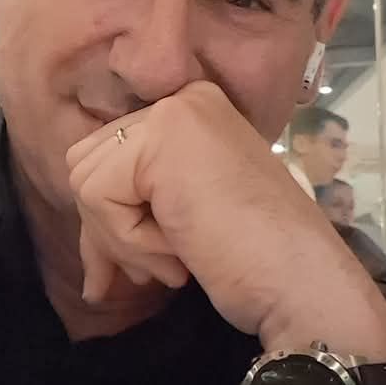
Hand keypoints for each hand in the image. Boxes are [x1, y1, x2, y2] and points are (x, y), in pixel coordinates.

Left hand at [65, 82, 385, 360]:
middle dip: (106, 232)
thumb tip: (90, 270)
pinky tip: (180, 256)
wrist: (301, 284)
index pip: (107, 159)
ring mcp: (175, 113)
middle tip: (155, 271)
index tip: (135, 272)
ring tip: (174, 263)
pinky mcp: (163, 139)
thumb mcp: (180, 223)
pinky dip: (128, 242)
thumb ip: (134, 217)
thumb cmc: (253, 263)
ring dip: (120, 241)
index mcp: (192, 113)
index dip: (109, 223)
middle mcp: (183, 100)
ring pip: (85, 180)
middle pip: (86, 165)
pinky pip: (97, 197)